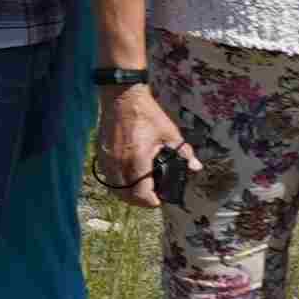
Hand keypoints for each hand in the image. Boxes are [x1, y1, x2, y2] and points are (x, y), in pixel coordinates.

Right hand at [97, 85, 184, 206]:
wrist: (121, 97)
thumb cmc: (146, 113)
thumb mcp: (170, 132)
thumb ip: (183, 152)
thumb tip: (196, 167)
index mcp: (137, 159)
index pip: (141, 194)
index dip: (151, 201)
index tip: (159, 199)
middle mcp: (119, 163)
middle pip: (126, 196)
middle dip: (140, 201)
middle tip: (152, 197)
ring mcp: (108, 159)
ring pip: (114, 189)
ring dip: (127, 194)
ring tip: (140, 190)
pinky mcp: (101, 154)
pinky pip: (108, 178)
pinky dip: (117, 183)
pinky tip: (128, 179)